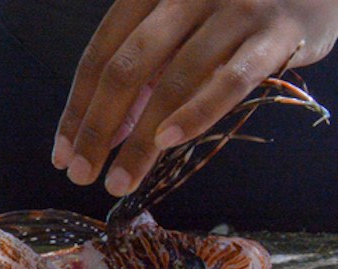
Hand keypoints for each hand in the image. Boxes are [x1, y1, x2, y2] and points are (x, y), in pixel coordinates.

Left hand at [53, 0, 337, 196]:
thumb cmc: (234, 8)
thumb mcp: (180, 26)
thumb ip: (143, 71)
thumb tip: (102, 133)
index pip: (101, 54)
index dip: (77, 108)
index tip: (62, 155)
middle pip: (127, 68)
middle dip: (97, 128)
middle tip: (80, 175)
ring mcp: (236, 9)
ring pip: (174, 81)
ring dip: (141, 139)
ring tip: (119, 180)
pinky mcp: (278, 32)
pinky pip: (232, 78)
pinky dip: (197, 112)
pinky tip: (167, 142)